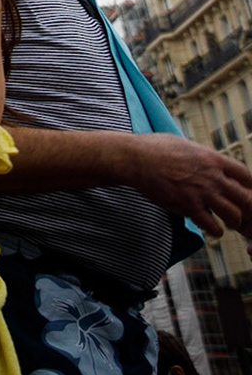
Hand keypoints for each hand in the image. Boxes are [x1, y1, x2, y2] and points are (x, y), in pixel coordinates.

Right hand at [125, 133, 251, 235]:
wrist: (134, 159)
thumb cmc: (154, 148)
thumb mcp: (184, 144)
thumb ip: (201, 155)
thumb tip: (206, 158)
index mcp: (213, 159)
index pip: (245, 175)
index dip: (249, 186)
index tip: (245, 192)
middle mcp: (212, 177)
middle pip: (246, 198)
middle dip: (247, 208)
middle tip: (242, 213)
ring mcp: (201, 193)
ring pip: (234, 215)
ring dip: (234, 222)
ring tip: (229, 223)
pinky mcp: (188, 207)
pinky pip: (213, 226)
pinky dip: (216, 230)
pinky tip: (212, 228)